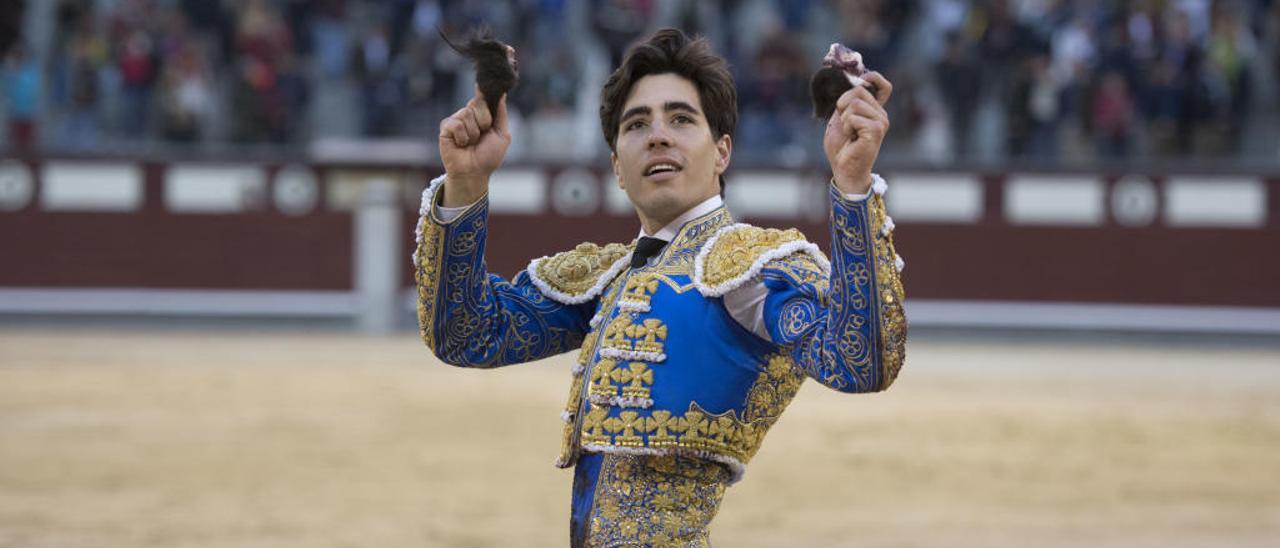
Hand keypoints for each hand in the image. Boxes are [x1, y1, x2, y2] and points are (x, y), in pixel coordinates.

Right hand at [439, 86, 509, 206]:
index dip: (484, 92)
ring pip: (467, 114)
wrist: (474, 173)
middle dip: (484, 120)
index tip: (482, 83)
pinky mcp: (445, 128)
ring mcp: (456, 120)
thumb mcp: (502, 135)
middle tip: (482, 136)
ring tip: (471, 143)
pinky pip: (456, 124)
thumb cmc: (488, 157)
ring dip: (474, 133)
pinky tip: (461, 145)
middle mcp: (468, 115)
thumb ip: (501, 113)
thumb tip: (502, 93)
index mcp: (482, 115)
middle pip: (477, 102)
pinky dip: (462, 137)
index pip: (483, 97)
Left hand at [823, 71, 891, 194]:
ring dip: (844, 118)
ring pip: (854, 103)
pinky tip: (851, 138)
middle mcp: (881, 114)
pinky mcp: (876, 130)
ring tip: (849, 133)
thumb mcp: (840, 119)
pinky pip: (853, 117)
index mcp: (874, 110)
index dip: (873, 77)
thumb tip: (848, 82)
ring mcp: (881, 121)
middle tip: (845, 123)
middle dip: (842, 104)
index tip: (862, 79)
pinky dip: (846, 127)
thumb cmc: (842, 147)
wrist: (843, 169)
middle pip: (858, 90)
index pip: (883, 87)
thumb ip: (846, 102)